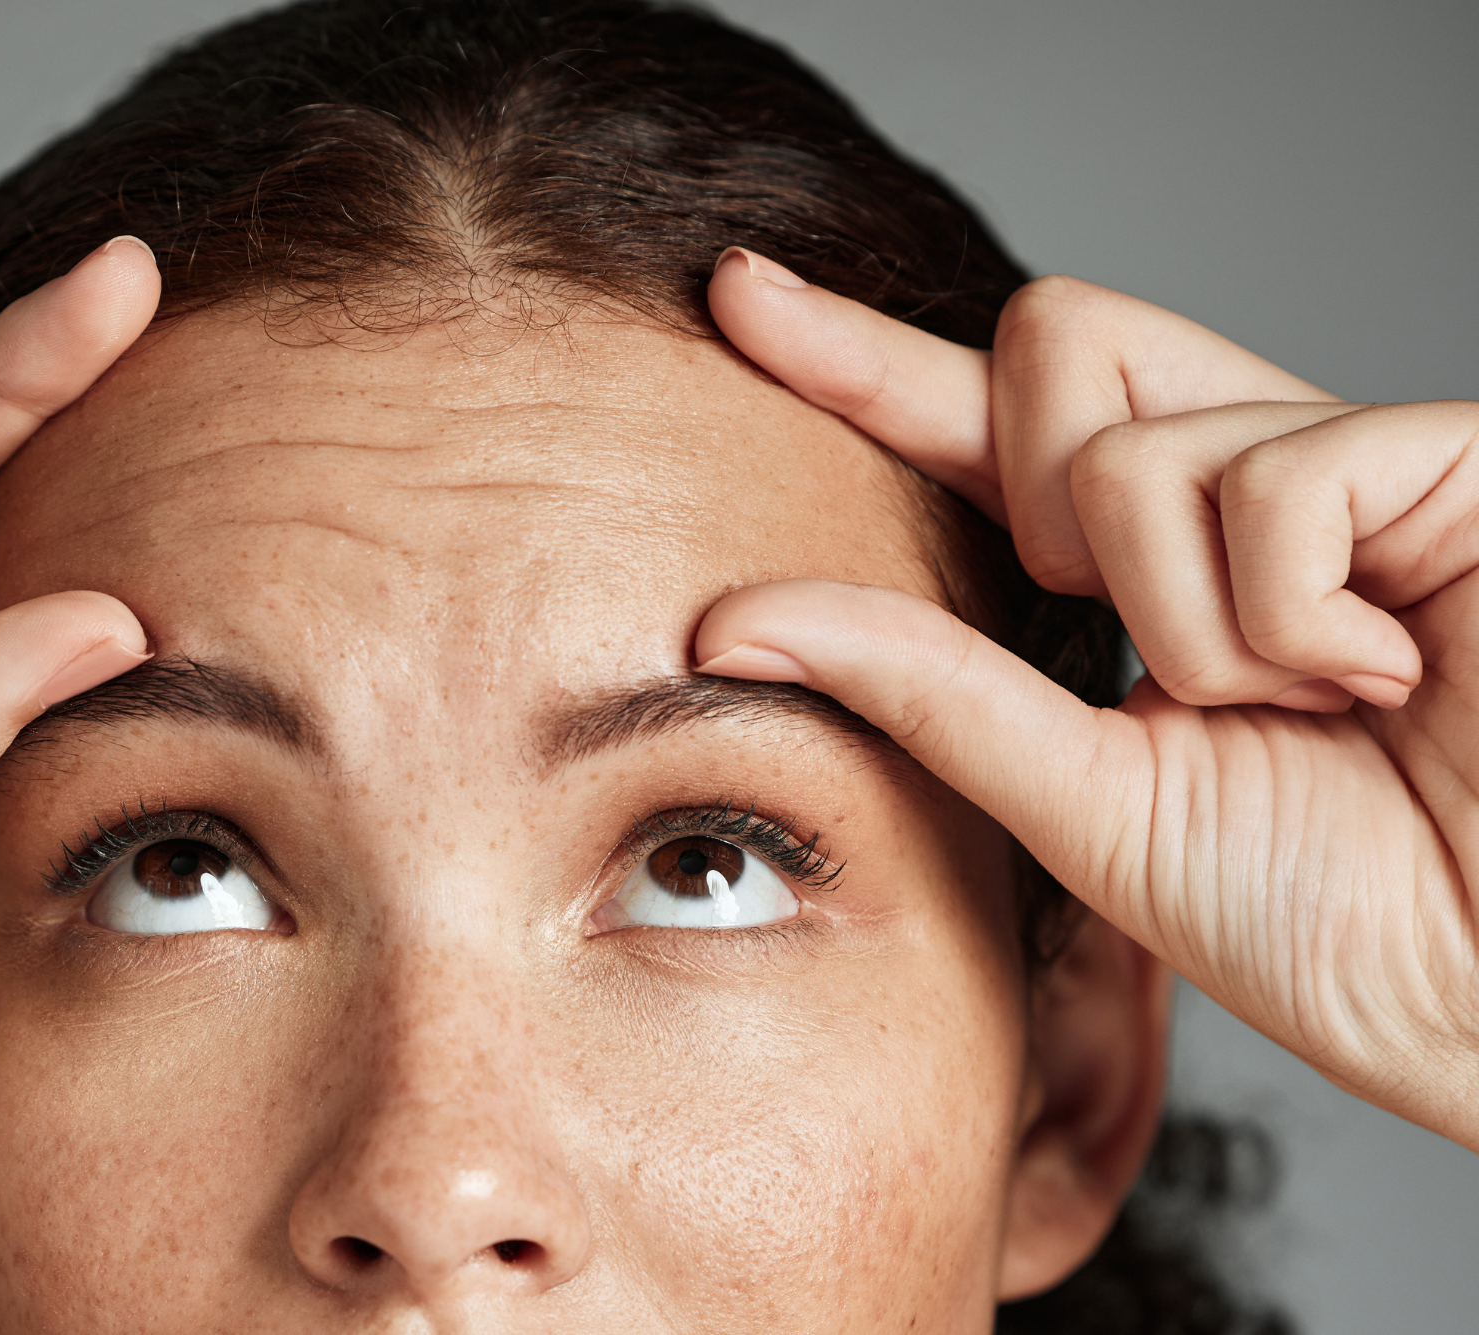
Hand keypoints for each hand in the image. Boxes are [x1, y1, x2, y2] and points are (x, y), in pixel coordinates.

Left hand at [699, 252, 1478, 1148]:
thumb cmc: (1333, 915)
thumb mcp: (1085, 799)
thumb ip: (925, 691)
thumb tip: (726, 614)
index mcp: (1149, 562)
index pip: (980, 423)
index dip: (863, 356)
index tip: (738, 295)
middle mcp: (1239, 483)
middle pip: (1050, 340)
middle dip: (1043, 499)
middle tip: (1152, 654)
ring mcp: (1346, 459)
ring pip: (1135, 448)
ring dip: (1188, 627)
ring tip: (1307, 711)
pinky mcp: (1448, 458)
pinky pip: (1276, 479)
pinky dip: (1289, 617)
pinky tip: (1381, 678)